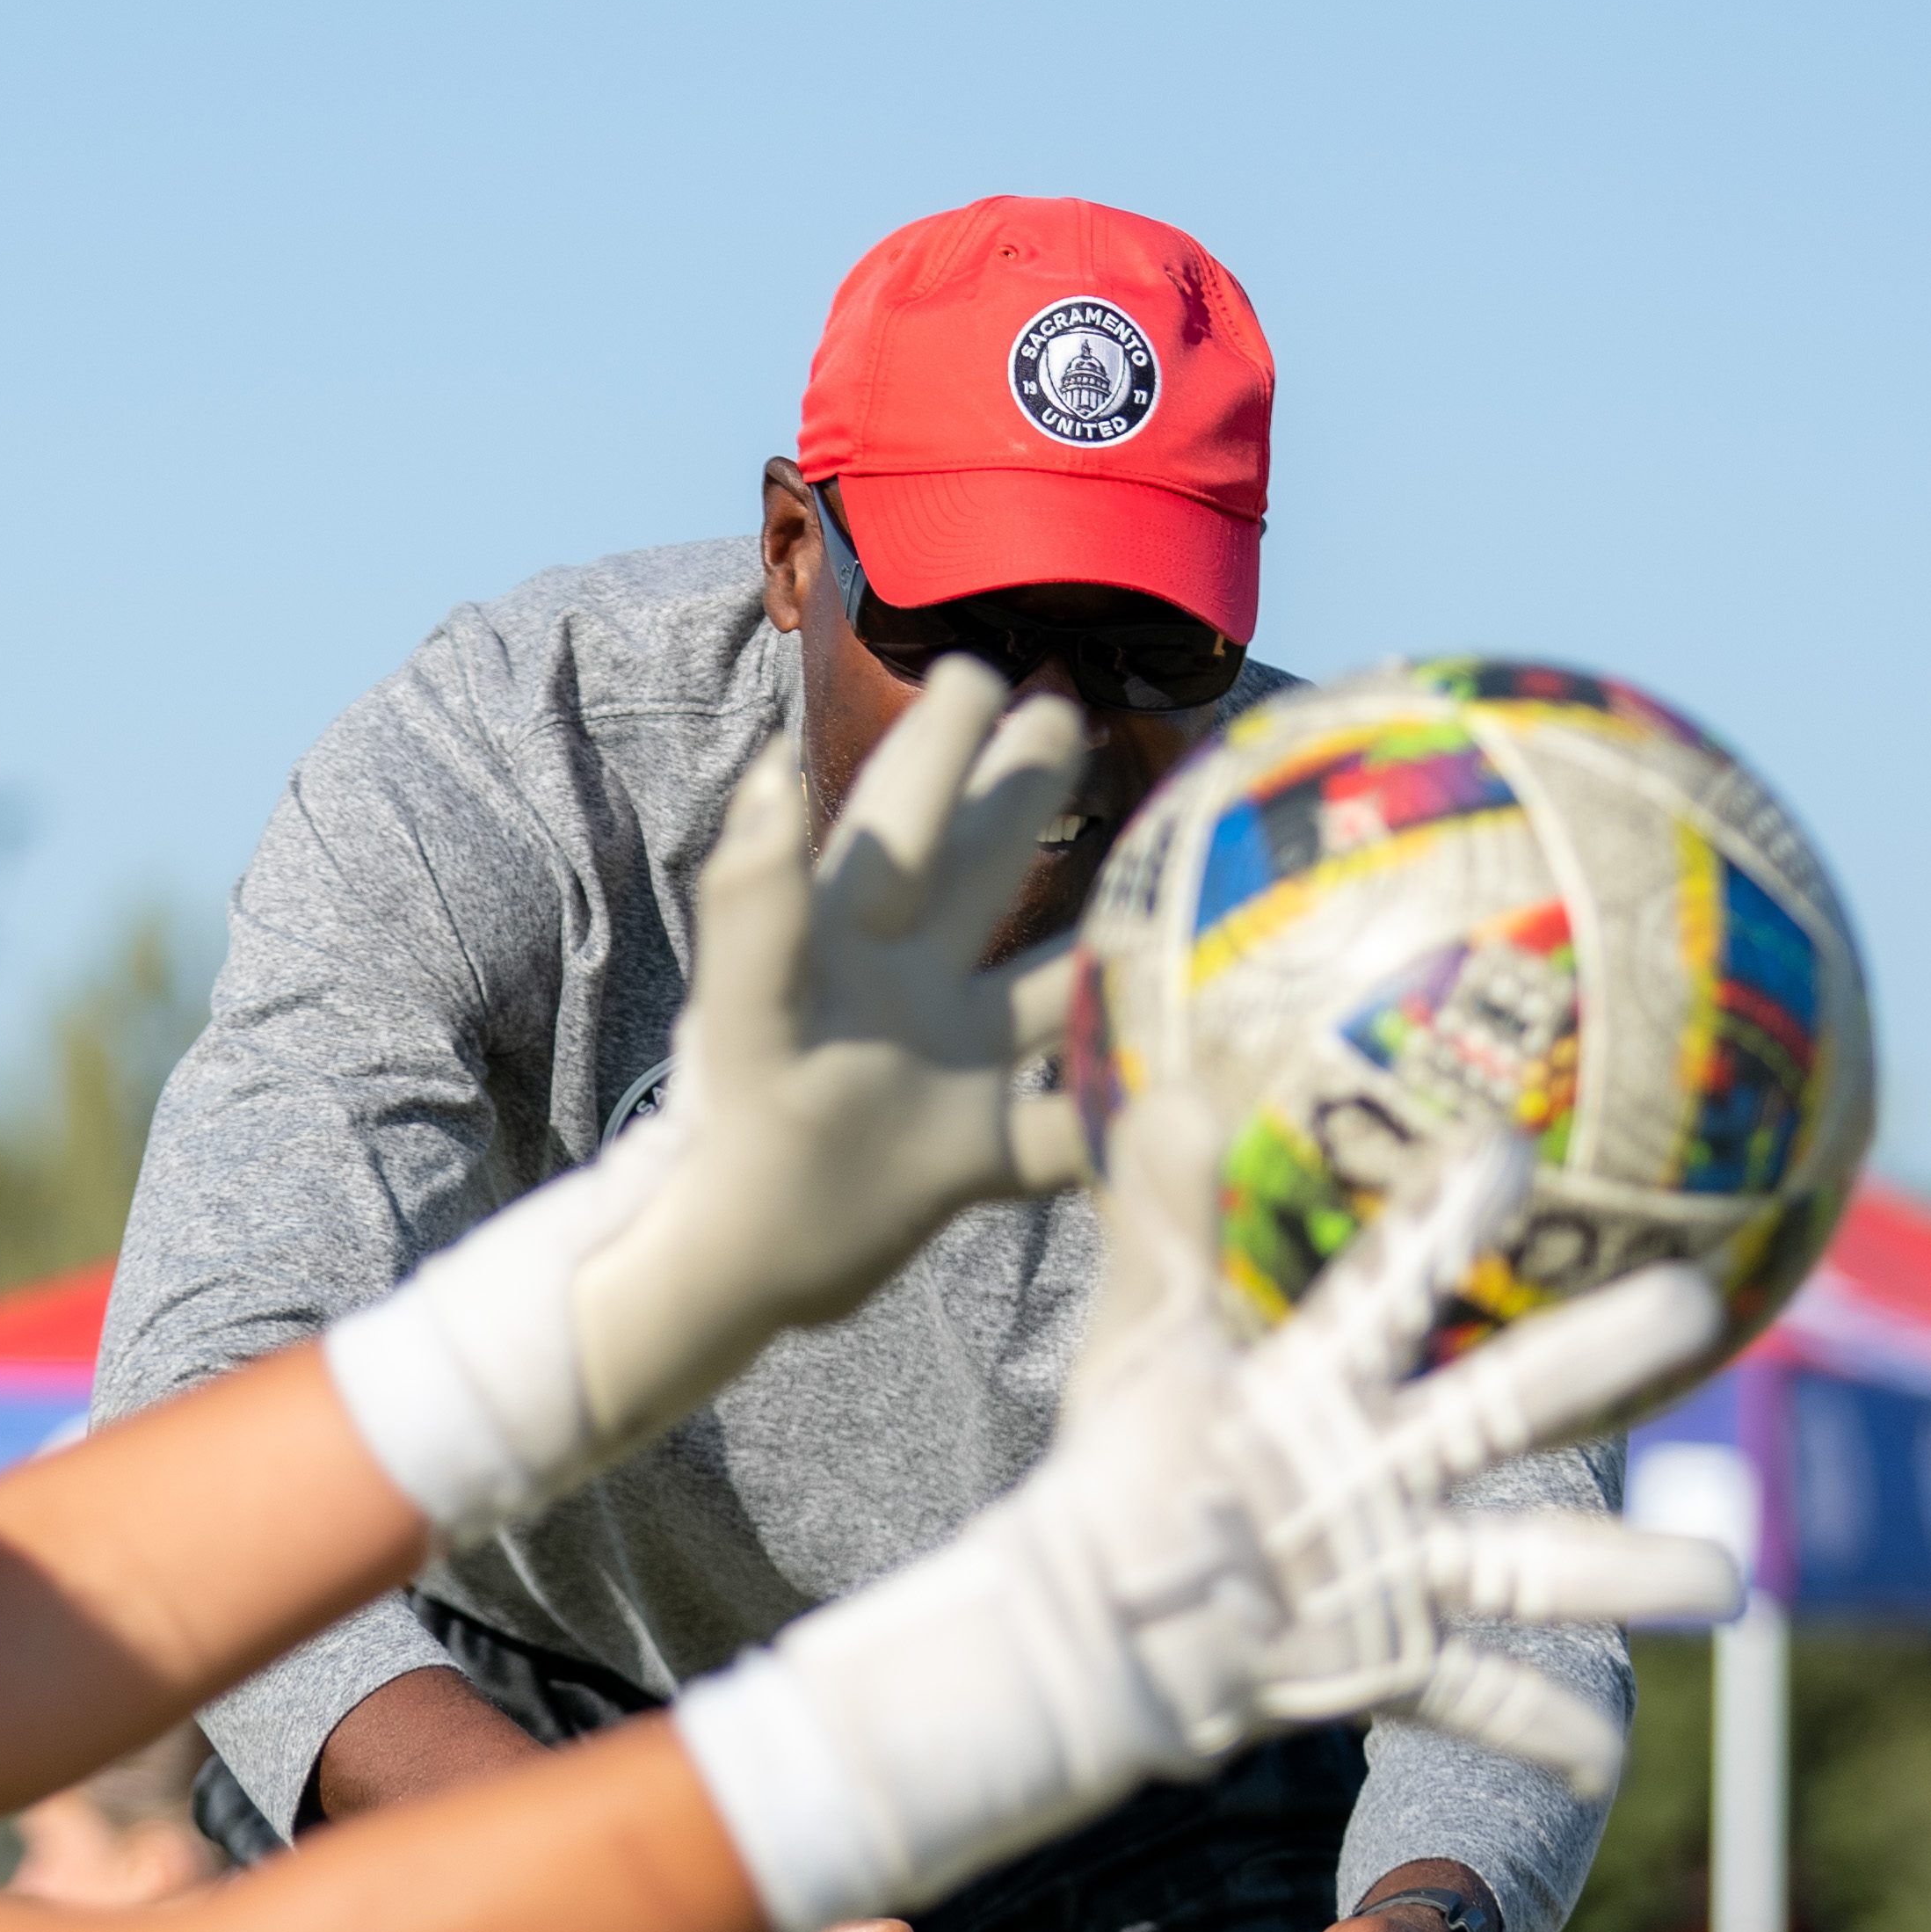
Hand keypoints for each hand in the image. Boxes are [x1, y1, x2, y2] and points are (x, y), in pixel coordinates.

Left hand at [316, 659, 1088, 1542]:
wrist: (735, 1264)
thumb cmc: (733, 1129)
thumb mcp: (746, 1005)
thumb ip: (759, 895)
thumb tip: (776, 767)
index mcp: (855, 930)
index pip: (907, 808)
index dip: (944, 738)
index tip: (979, 667)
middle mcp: (913, 982)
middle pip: (984, 866)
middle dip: (1024, 792)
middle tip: (1068, 713)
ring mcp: (955, 1063)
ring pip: (1050, 979)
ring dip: (1109, 934)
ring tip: (1171, 875)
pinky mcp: (982, 1150)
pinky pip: (1073, 1115)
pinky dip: (1128, 1103)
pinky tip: (1197, 1080)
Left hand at [665, 1126, 1762, 1931]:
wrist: (1097, 1615)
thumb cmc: (1122, 1469)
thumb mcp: (1138, 1349)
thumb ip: (1160, 1228)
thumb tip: (1173, 1093)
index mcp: (1329, 1378)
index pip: (1401, 1280)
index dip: (1449, 1218)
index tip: (1508, 1148)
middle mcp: (1388, 1463)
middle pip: (1513, 1402)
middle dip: (1600, 1357)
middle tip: (1697, 1308)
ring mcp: (1399, 1564)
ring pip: (1534, 1562)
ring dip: (1631, 1574)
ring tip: (1730, 1585)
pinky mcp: (1384, 1661)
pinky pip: (1481, 1700)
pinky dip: (1544, 1735)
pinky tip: (1608, 1767)